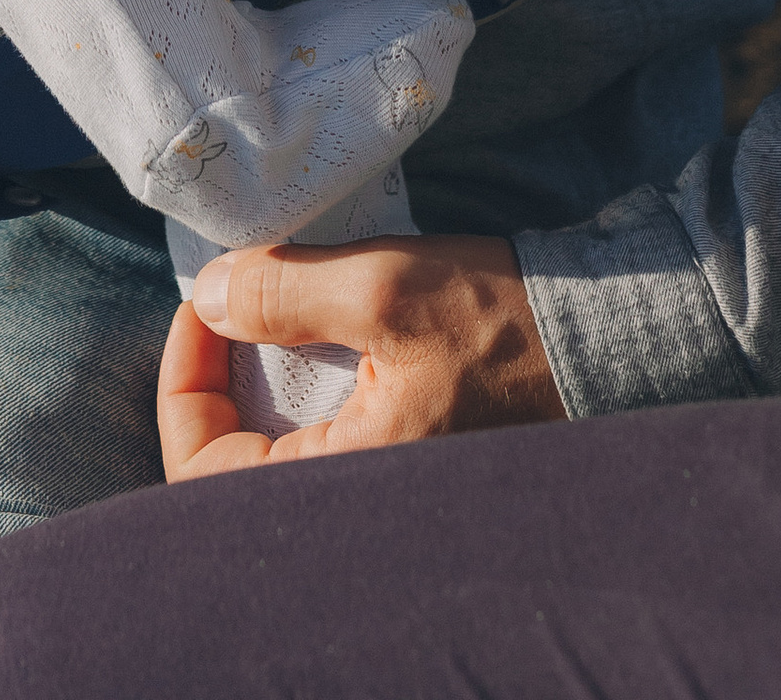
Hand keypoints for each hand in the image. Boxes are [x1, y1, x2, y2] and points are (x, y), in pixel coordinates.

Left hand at [157, 236, 566, 476]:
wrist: (596, 335)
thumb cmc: (500, 319)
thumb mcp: (384, 287)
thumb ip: (286, 292)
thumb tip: (207, 295)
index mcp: (345, 480)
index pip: (208, 470)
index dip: (184, 383)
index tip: (201, 302)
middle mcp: (355, 494)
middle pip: (232, 460)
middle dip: (212, 376)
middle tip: (222, 299)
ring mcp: (375, 471)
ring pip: (272, 437)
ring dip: (252, 369)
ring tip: (256, 299)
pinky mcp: (395, 440)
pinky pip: (315, 424)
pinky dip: (294, 372)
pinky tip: (303, 322)